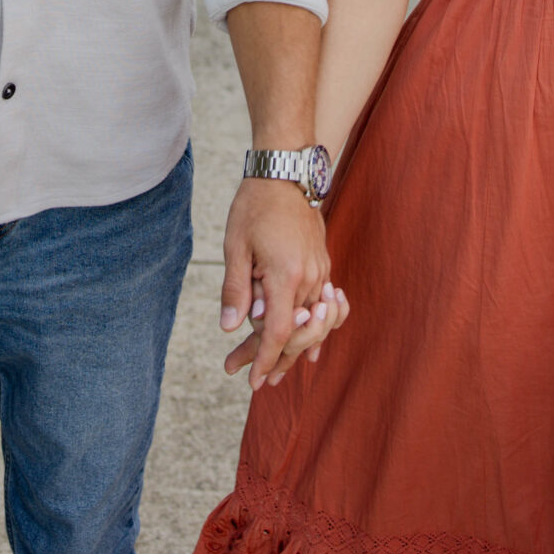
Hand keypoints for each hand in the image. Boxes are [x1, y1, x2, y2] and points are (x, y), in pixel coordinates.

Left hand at [219, 180, 349, 388]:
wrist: (286, 171)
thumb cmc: (256, 205)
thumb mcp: (236, 246)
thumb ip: (236, 289)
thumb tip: (229, 326)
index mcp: (286, 275)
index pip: (279, 332)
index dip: (265, 360)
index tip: (254, 382)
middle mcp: (310, 277)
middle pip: (298, 333)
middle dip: (277, 361)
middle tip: (256, 381)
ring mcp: (321, 270)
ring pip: (311, 321)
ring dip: (294, 347)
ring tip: (277, 371)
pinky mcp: (323, 263)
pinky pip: (321, 305)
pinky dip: (313, 327)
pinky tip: (310, 347)